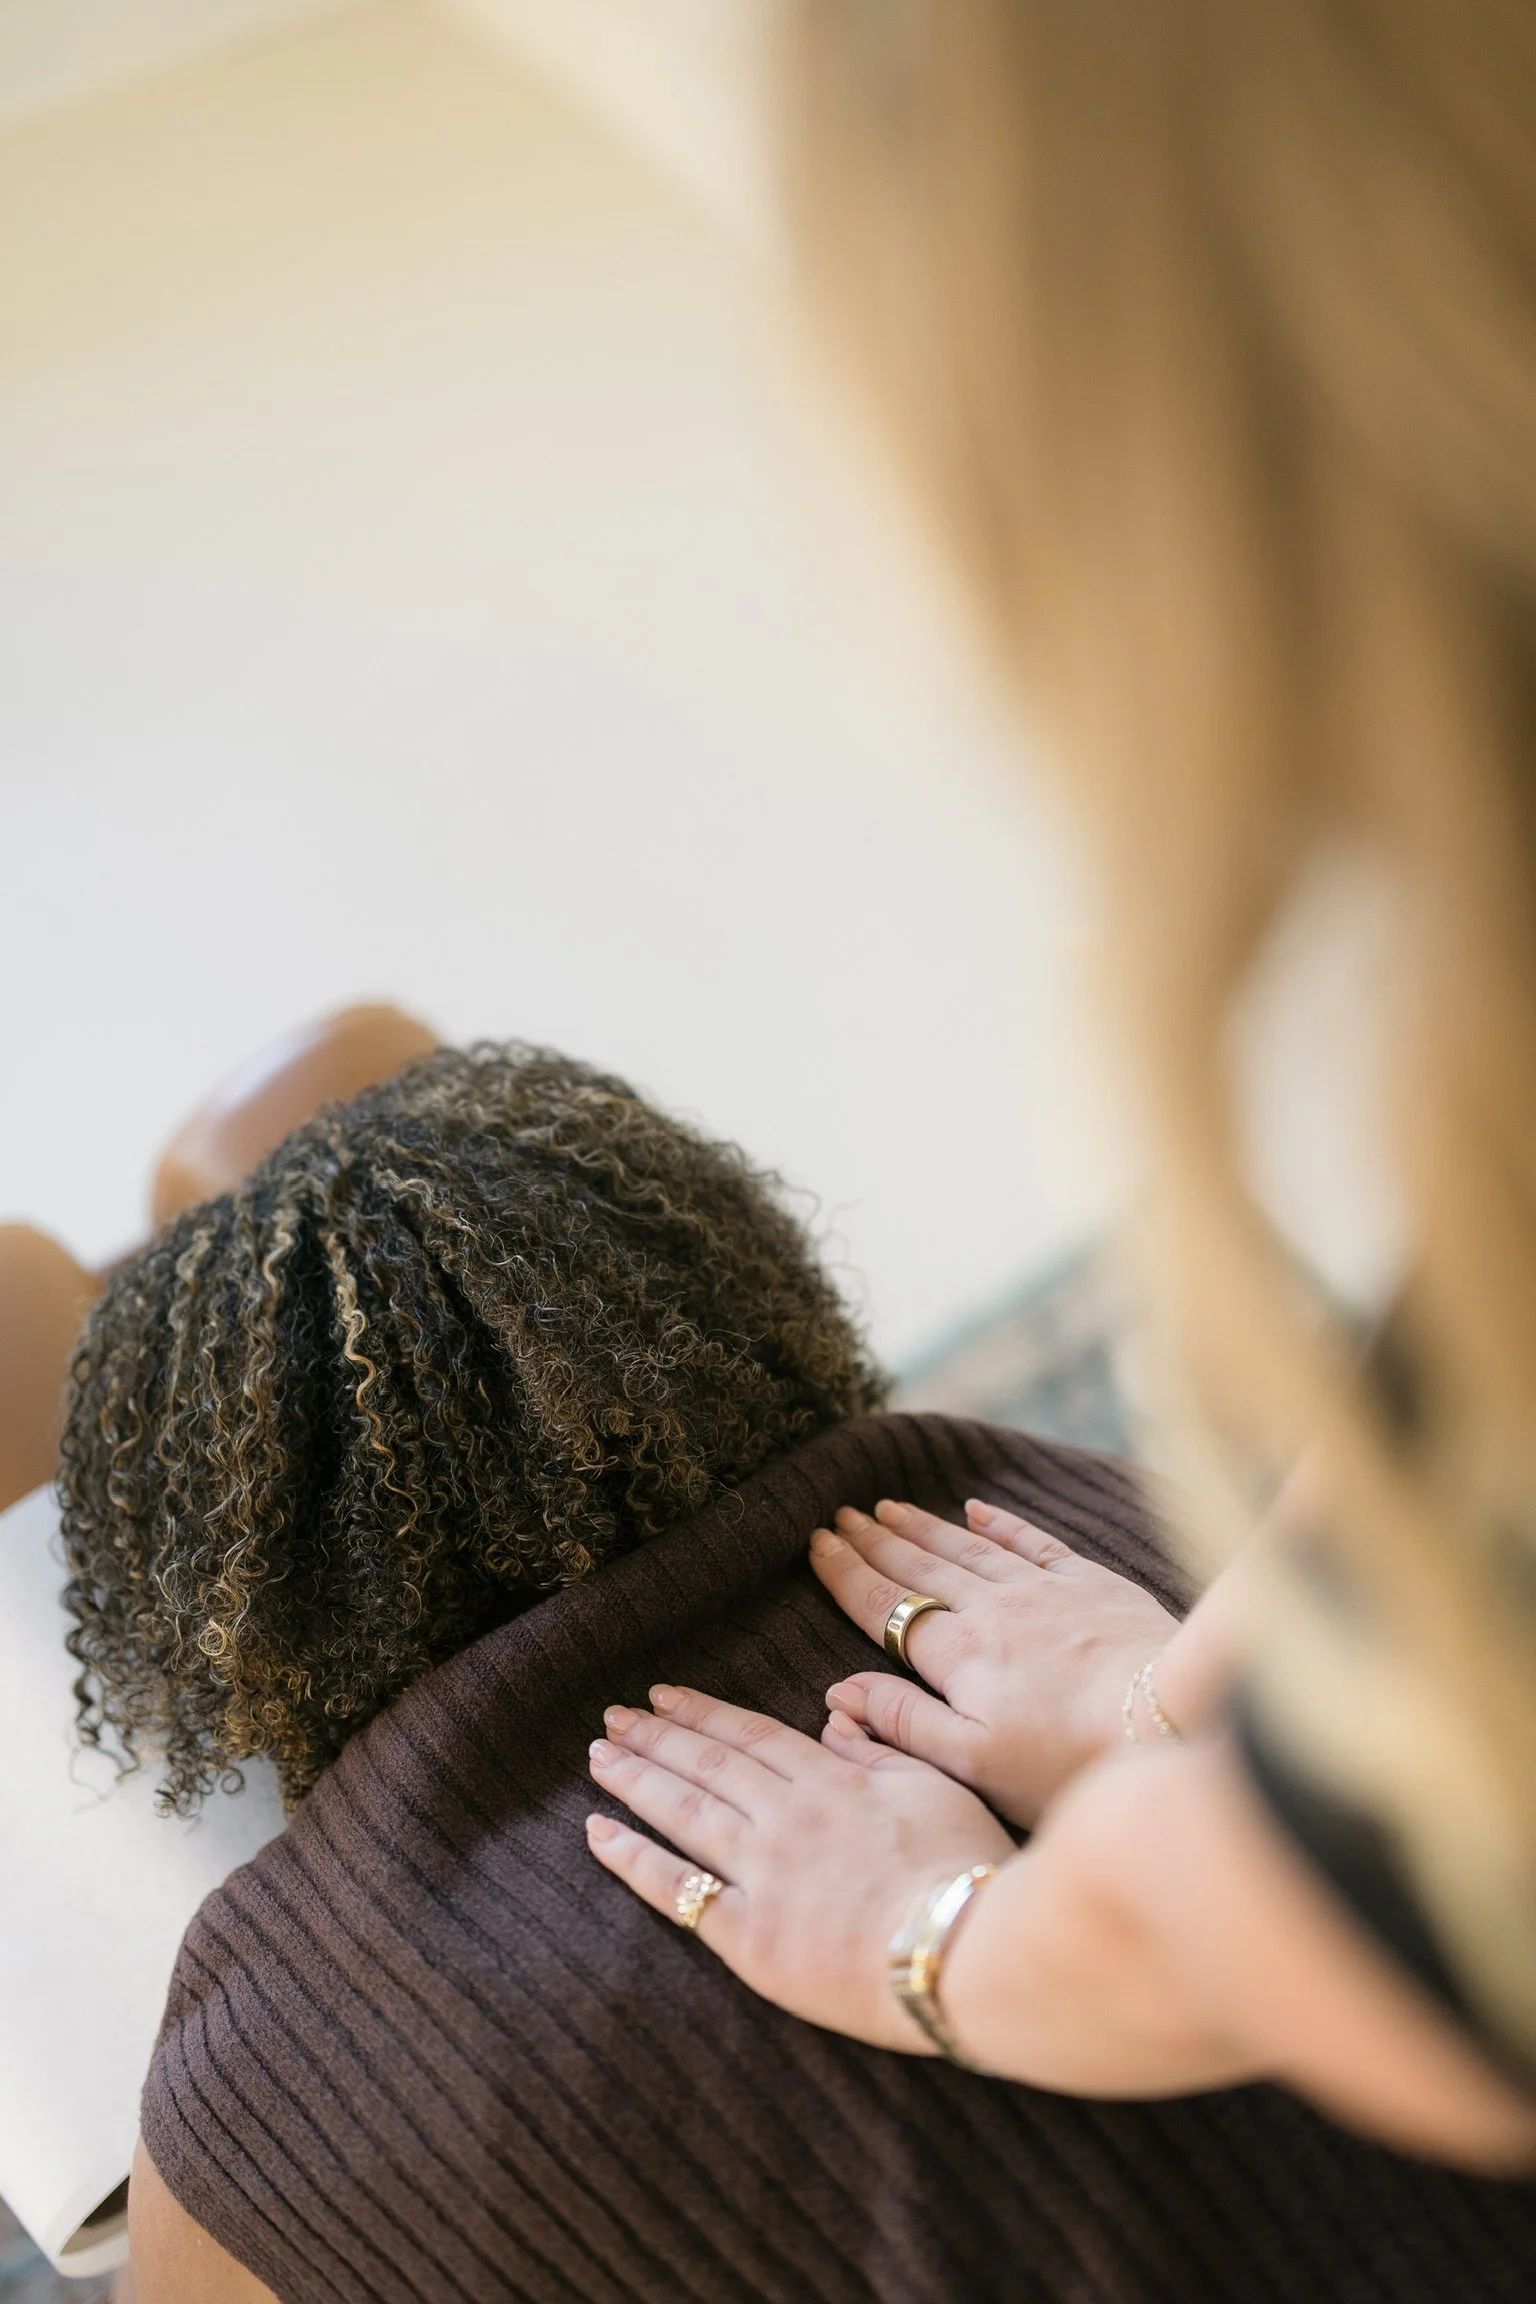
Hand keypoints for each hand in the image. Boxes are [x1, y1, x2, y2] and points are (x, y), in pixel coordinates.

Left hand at [585, 1684, 1013, 2050]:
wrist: (964, 1952)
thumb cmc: (967, 1870)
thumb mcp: (935, 1785)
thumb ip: (878, 1748)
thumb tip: (834, 1717)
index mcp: (830, 1782)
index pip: (750, 1736)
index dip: (702, 1713)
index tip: (664, 1695)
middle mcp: (784, 1819)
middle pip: (706, 1767)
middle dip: (656, 1737)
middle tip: (613, 1716)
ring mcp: (761, 1877)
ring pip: (684, 1814)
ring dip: (636, 1781)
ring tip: (599, 1757)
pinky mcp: (749, 1939)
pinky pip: (678, 1892)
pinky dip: (634, 1860)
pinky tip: (600, 1835)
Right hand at [810, 1499, 1179, 1823]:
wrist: (1171, 1719)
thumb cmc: (1069, 1761)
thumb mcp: (974, 1763)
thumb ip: (903, 1723)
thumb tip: (840, 1691)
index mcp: (957, 1657)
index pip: (884, 1607)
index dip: (845, 1574)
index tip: (816, 1544)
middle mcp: (991, 1610)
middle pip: (919, 1568)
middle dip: (874, 1541)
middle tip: (840, 1516)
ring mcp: (1042, 1591)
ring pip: (967, 1547)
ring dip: (923, 1527)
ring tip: (888, 1507)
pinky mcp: (1091, 1584)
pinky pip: (1032, 1541)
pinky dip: (1000, 1522)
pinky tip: (977, 1508)